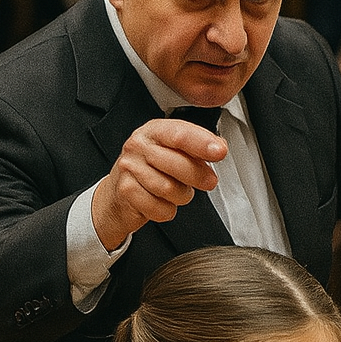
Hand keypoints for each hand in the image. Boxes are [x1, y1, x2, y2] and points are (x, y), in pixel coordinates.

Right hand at [91, 117, 228, 251]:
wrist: (121, 191)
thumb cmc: (152, 169)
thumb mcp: (174, 151)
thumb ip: (197, 147)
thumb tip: (218, 146)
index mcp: (155, 131)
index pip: (180, 134)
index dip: (202, 143)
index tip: (219, 151)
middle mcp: (139, 146)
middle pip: (177, 164)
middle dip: (198, 176)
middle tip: (209, 181)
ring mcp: (130, 168)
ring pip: (170, 189)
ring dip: (181, 196)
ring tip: (177, 191)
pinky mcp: (126, 191)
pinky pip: (160, 208)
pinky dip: (167, 210)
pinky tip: (161, 202)